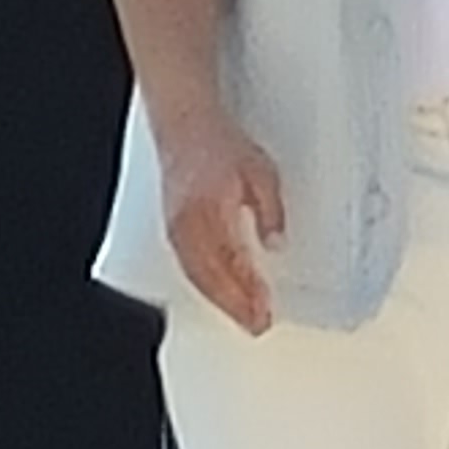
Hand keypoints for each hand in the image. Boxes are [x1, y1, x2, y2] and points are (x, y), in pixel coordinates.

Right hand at [155, 105, 286, 335]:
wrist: (184, 124)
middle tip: (258, 325)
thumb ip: (270, 209)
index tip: (265, 311)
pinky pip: (188, 266)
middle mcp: (187, 223)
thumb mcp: (261, 171)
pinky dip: (207, 286)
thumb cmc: (221, 143)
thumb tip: (276, 245)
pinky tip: (224, 295)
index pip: (228, 260)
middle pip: (209, 277)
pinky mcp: (172, 229)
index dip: (246, 290)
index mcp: (209, 208)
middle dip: (234, 305)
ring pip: (196, 276)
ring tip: (245, 317)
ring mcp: (175, 228)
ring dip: (221, 301)